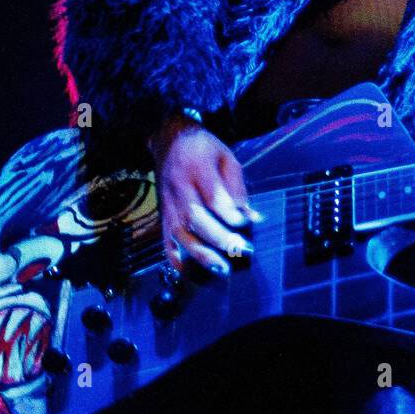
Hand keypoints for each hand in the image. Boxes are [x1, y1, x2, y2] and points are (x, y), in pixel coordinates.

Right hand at [148, 117, 262, 274]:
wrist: (169, 141)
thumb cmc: (203, 149)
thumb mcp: (226, 158)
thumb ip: (238, 188)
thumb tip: (252, 217)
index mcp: (196, 169)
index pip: (213, 197)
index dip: (230, 214)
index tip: (247, 224)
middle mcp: (178, 188)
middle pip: (196, 218)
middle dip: (220, 238)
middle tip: (241, 250)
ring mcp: (167, 204)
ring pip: (180, 233)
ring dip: (200, 254)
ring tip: (221, 268)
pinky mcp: (162, 216)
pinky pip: (165, 241)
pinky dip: (176, 259)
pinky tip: (190, 272)